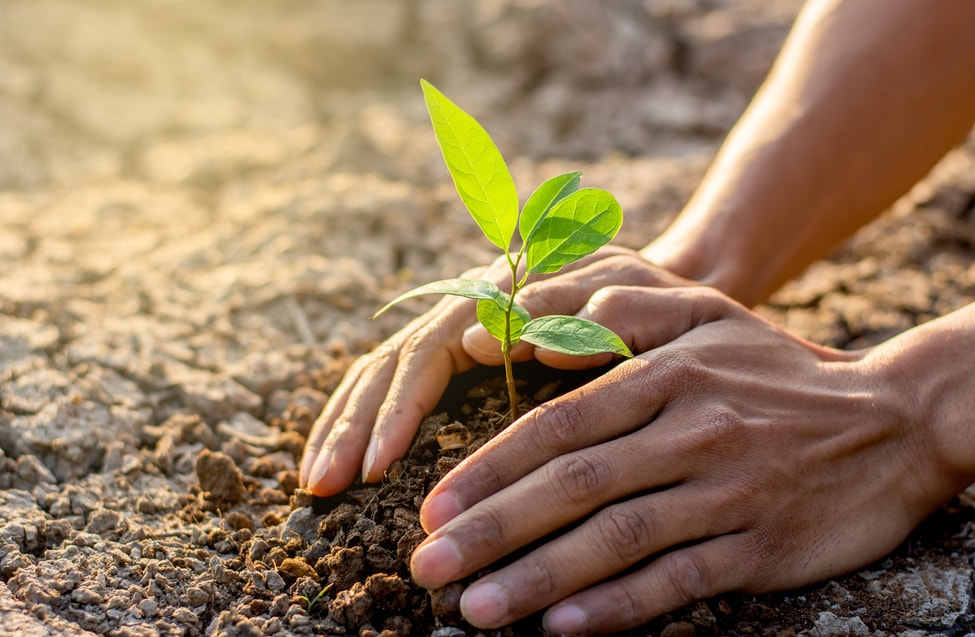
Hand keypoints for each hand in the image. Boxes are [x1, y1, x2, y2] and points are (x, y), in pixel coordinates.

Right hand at [300, 248, 691, 495]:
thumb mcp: (628, 298)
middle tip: (323, 486)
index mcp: (498, 292)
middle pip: (391, 362)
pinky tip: (345, 461)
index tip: (378, 464)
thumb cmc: (650, 302)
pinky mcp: (457, 352)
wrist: (660, 288)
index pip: (427, 350)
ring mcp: (456, 326)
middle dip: (353, 425)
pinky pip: (399, 383)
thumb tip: (478, 339)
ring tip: (315, 484)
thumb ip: (567, 313)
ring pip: (384, 372)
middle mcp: (465, 306)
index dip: (400, 407)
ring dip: (346, 426)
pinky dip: (366, 422)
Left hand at [410, 286, 951, 633]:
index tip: (434, 509)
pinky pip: (678, 580)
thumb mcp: (708, 315)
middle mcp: (693, 431)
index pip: (560, 426)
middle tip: (426, 568)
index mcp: (669, 376)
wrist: (897, 420)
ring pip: (616, 538)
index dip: (490, 470)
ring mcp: (728, 493)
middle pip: (574, 486)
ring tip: (474, 609)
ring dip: (538, 578)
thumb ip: (616, 314)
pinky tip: (563, 629)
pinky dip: (618, 606)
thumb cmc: (779, 368)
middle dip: (492, 530)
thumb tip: (522, 337)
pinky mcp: (760, 546)